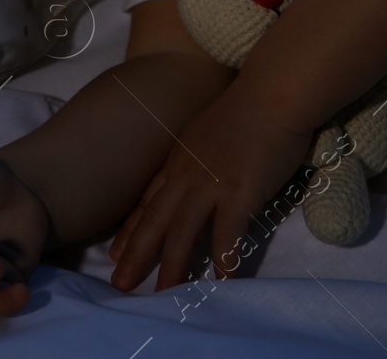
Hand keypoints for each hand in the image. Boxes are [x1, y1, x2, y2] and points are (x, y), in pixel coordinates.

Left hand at [107, 89, 311, 291]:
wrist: (272, 92)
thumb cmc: (246, 111)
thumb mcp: (206, 135)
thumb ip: (197, 160)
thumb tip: (198, 182)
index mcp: (178, 160)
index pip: (148, 201)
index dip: (130, 229)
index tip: (115, 253)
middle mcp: (186, 173)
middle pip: (155, 219)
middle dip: (136, 254)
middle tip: (120, 284)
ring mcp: (210, 183)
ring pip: (183, 231)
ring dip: (173, 265)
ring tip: (165, 294)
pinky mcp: (239, 191)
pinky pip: (228, 233)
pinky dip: (223, 259)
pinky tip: (221, 282)